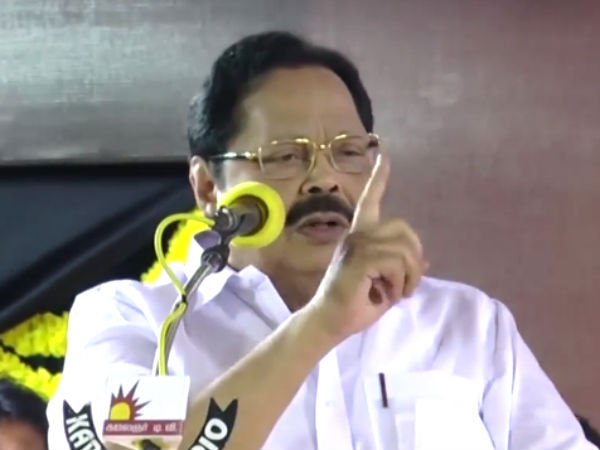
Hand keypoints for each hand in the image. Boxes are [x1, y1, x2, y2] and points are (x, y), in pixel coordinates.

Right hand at [309, 153, 426, 339]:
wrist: (331, 321)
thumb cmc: (355, 304)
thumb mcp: (387, 284)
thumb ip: (402, 269)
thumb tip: (425, 261)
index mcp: (361, 237)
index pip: (370, 200)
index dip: (378, 178)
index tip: (384, 155)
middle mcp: (358, 235)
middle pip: (404, 228)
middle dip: (415, 256)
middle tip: (409, 285)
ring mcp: (357, 244)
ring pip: (404, 248)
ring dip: (409, 276)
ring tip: (399, 293)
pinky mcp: (360, 257)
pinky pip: (397, 262)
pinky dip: (402, 283)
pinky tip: (389, 295)